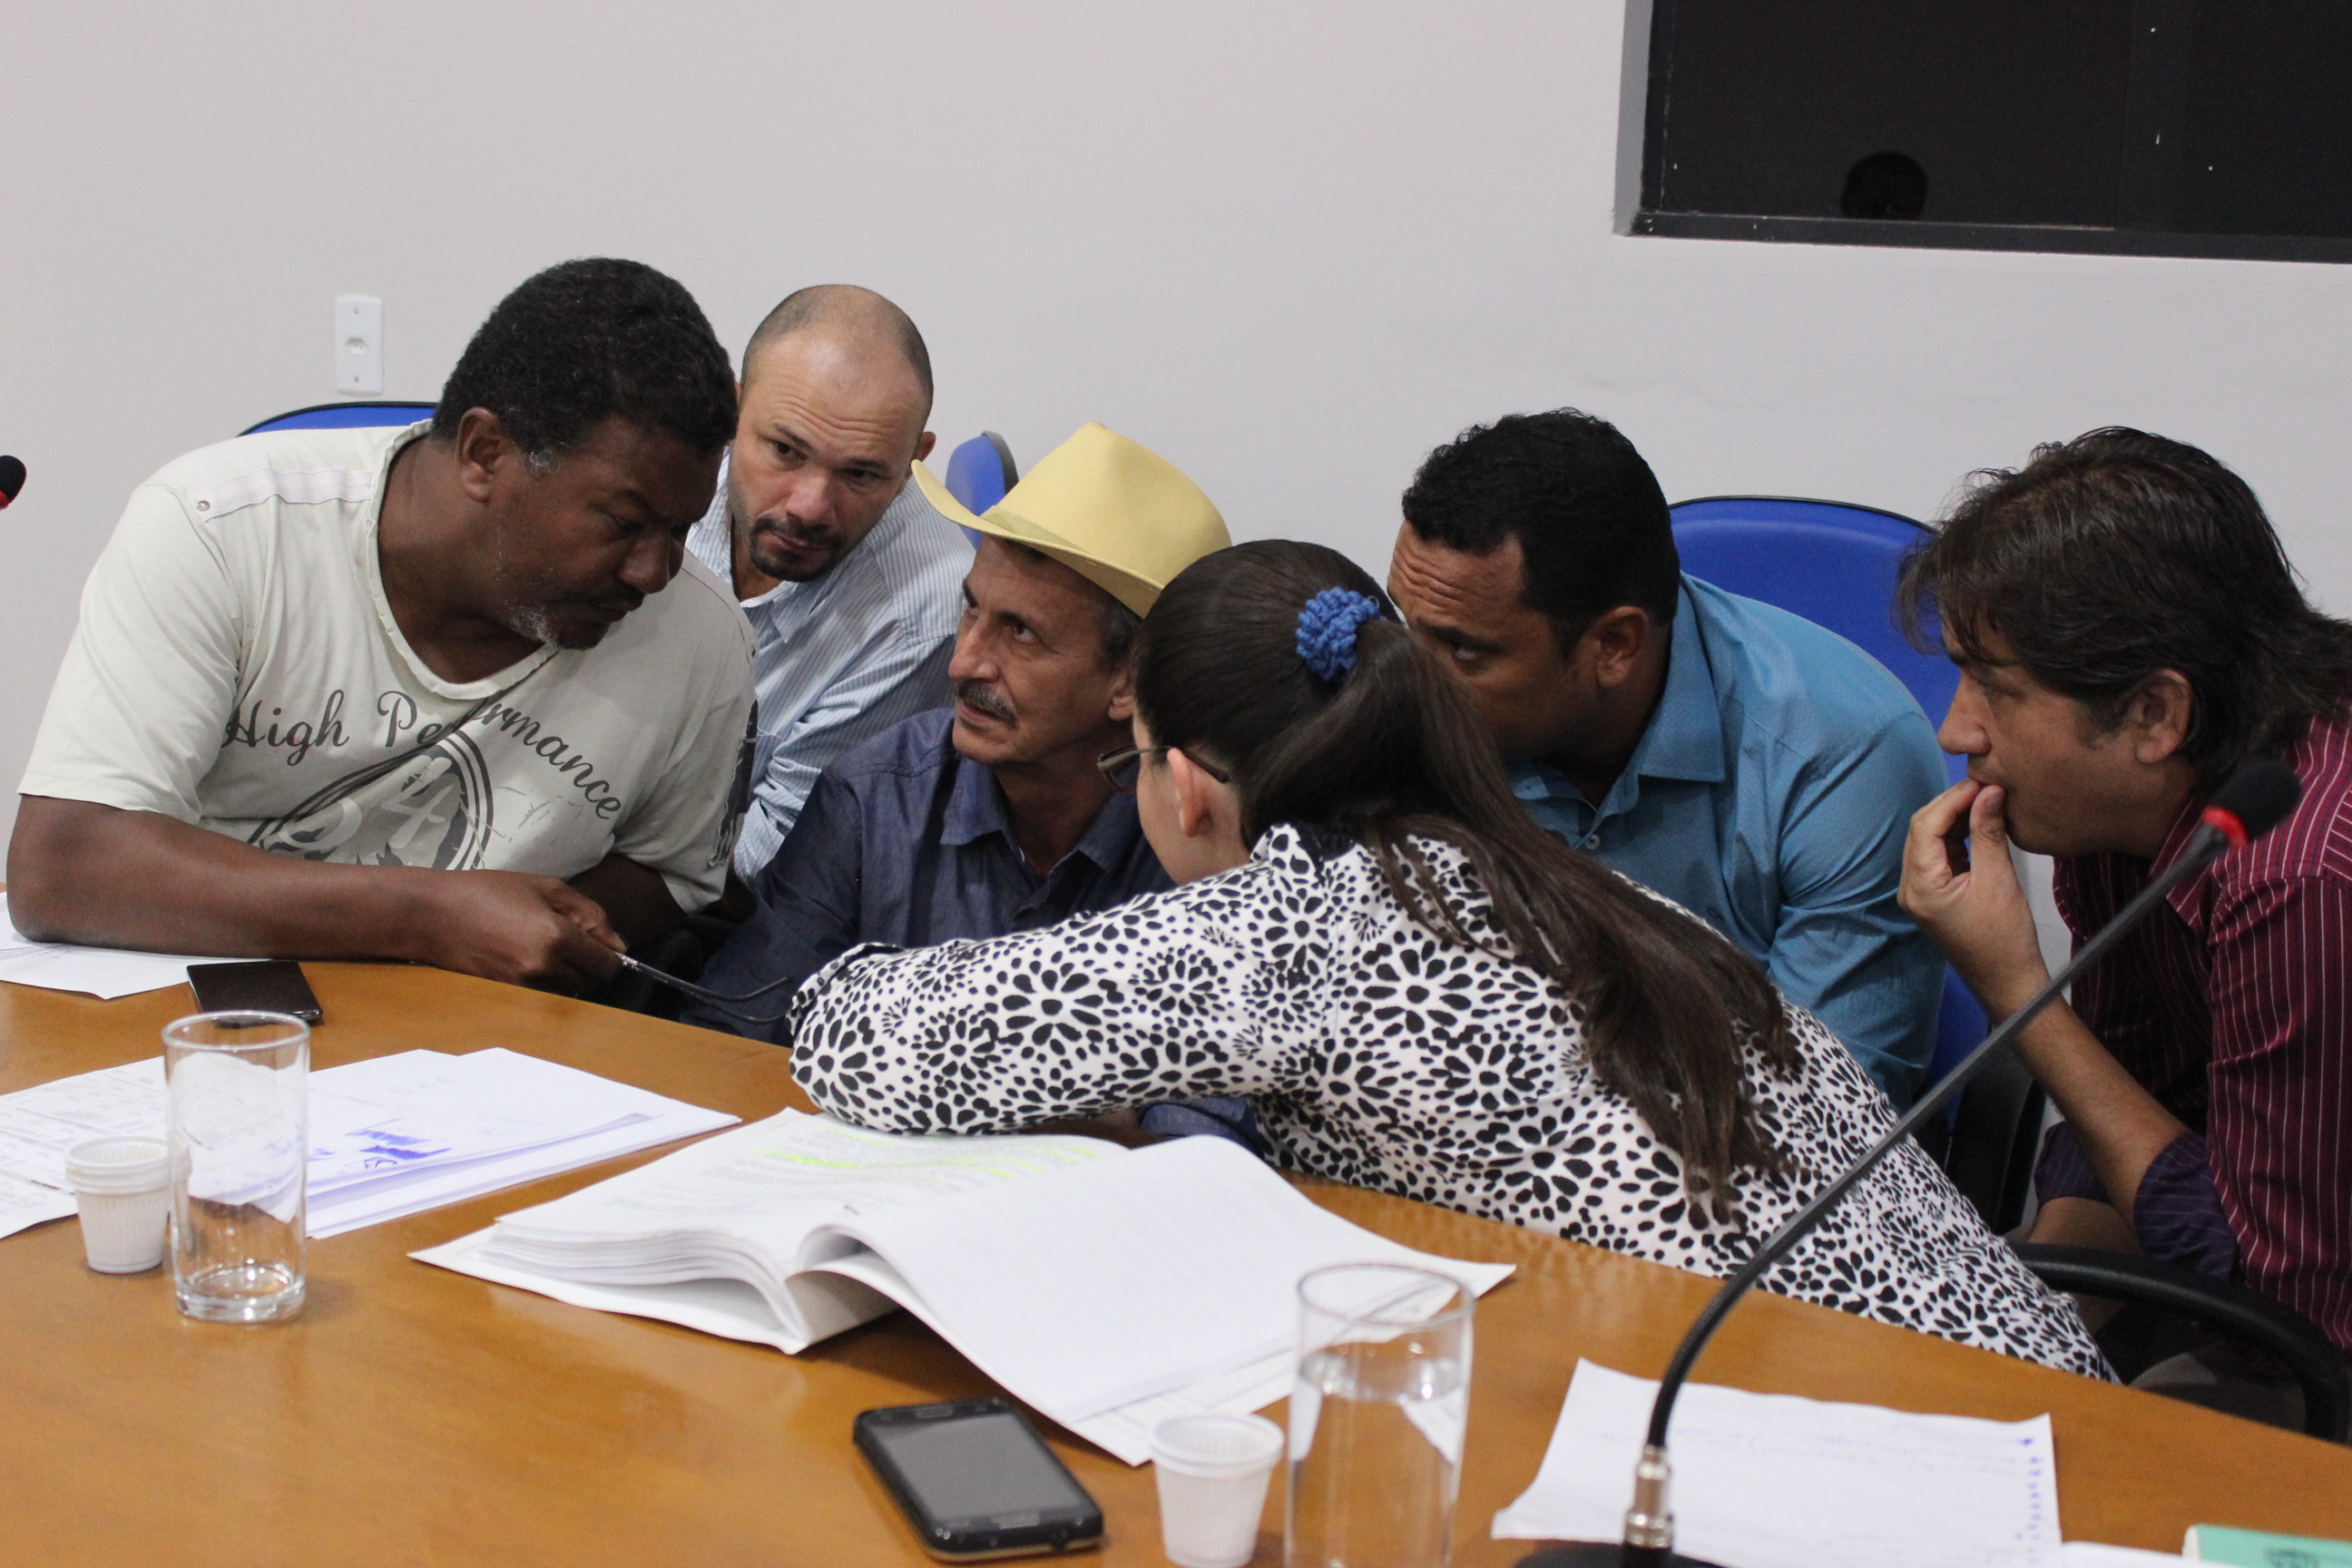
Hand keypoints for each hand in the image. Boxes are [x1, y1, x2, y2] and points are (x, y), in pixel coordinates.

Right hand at [413, 871, 625, 991]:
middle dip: (589, 965)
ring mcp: (522, 986)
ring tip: (543, 947)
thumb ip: (590, 913)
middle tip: (569, 939)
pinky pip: (542, 996)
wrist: (431, 915)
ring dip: (567, 975)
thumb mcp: (546, 887)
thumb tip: (618, 944)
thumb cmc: (486, 892)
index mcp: (556, 937)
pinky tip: (525, 957)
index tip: (602, 945)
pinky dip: (544, 982)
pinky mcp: (506, 995)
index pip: (607, 966)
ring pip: (567, 992)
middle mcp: (542, 968)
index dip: (611, 956)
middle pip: (590, 983)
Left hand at [1899, 779, 2050, 1016]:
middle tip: (1985, 786)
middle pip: (1921, 830)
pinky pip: (1939, 855)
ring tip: (1986, 800)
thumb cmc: (2005, 938)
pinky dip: (1957, 837)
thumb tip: (1989, 791)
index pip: (1924, 826)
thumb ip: (1989, 832)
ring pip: (1929, 840)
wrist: (2008, 981)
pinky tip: (1979, 823)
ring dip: (1954, 818)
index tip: (1981, 782)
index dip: (1951, 798)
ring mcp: (1920, 892)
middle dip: (1951, 805)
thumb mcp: (1999, 879)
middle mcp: (1910, 887)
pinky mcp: (1934, 895)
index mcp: (1919, 886)